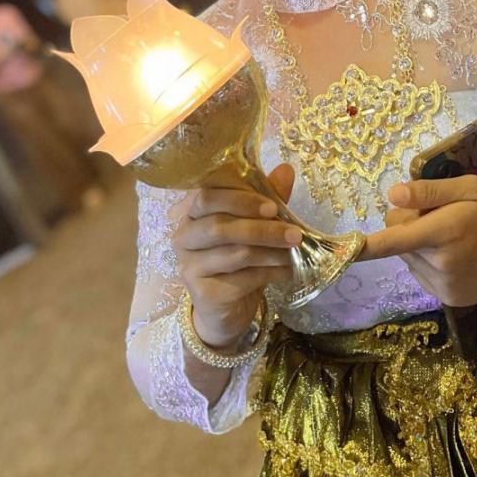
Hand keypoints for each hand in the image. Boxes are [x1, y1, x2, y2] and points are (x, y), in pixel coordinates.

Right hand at [170, 165, 297, 350]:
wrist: (227, 306)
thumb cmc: (238, 258)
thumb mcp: (254, 223)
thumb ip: (267, 197)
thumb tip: (285, 169)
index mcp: (191, 212)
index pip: (207, 196)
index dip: (240, 199)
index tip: (272, 206)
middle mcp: (182, 237)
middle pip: (219, 226)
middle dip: (261, 228)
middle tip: (294, 232)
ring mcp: (188, 266)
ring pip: (233, 253)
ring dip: (271, 251)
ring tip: (294, 250)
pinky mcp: (202, 293)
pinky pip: (241, 279)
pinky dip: (269, 272)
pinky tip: (286, 270)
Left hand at [363, 176, 476, 307]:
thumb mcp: (470, 188)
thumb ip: (429, 192)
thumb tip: (391, 196)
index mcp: (445, 232)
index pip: (393, 240)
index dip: (363, 246)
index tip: (339, 251)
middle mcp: (441, 263)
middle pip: (399, 241)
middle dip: (410, 225)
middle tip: (441, 215)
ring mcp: (445, 286)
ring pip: (408, 258)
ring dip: (419, 245)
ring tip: (452, 235)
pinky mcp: (449, 298)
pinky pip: (421, 274)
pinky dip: (429, 262)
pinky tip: (455, 254)